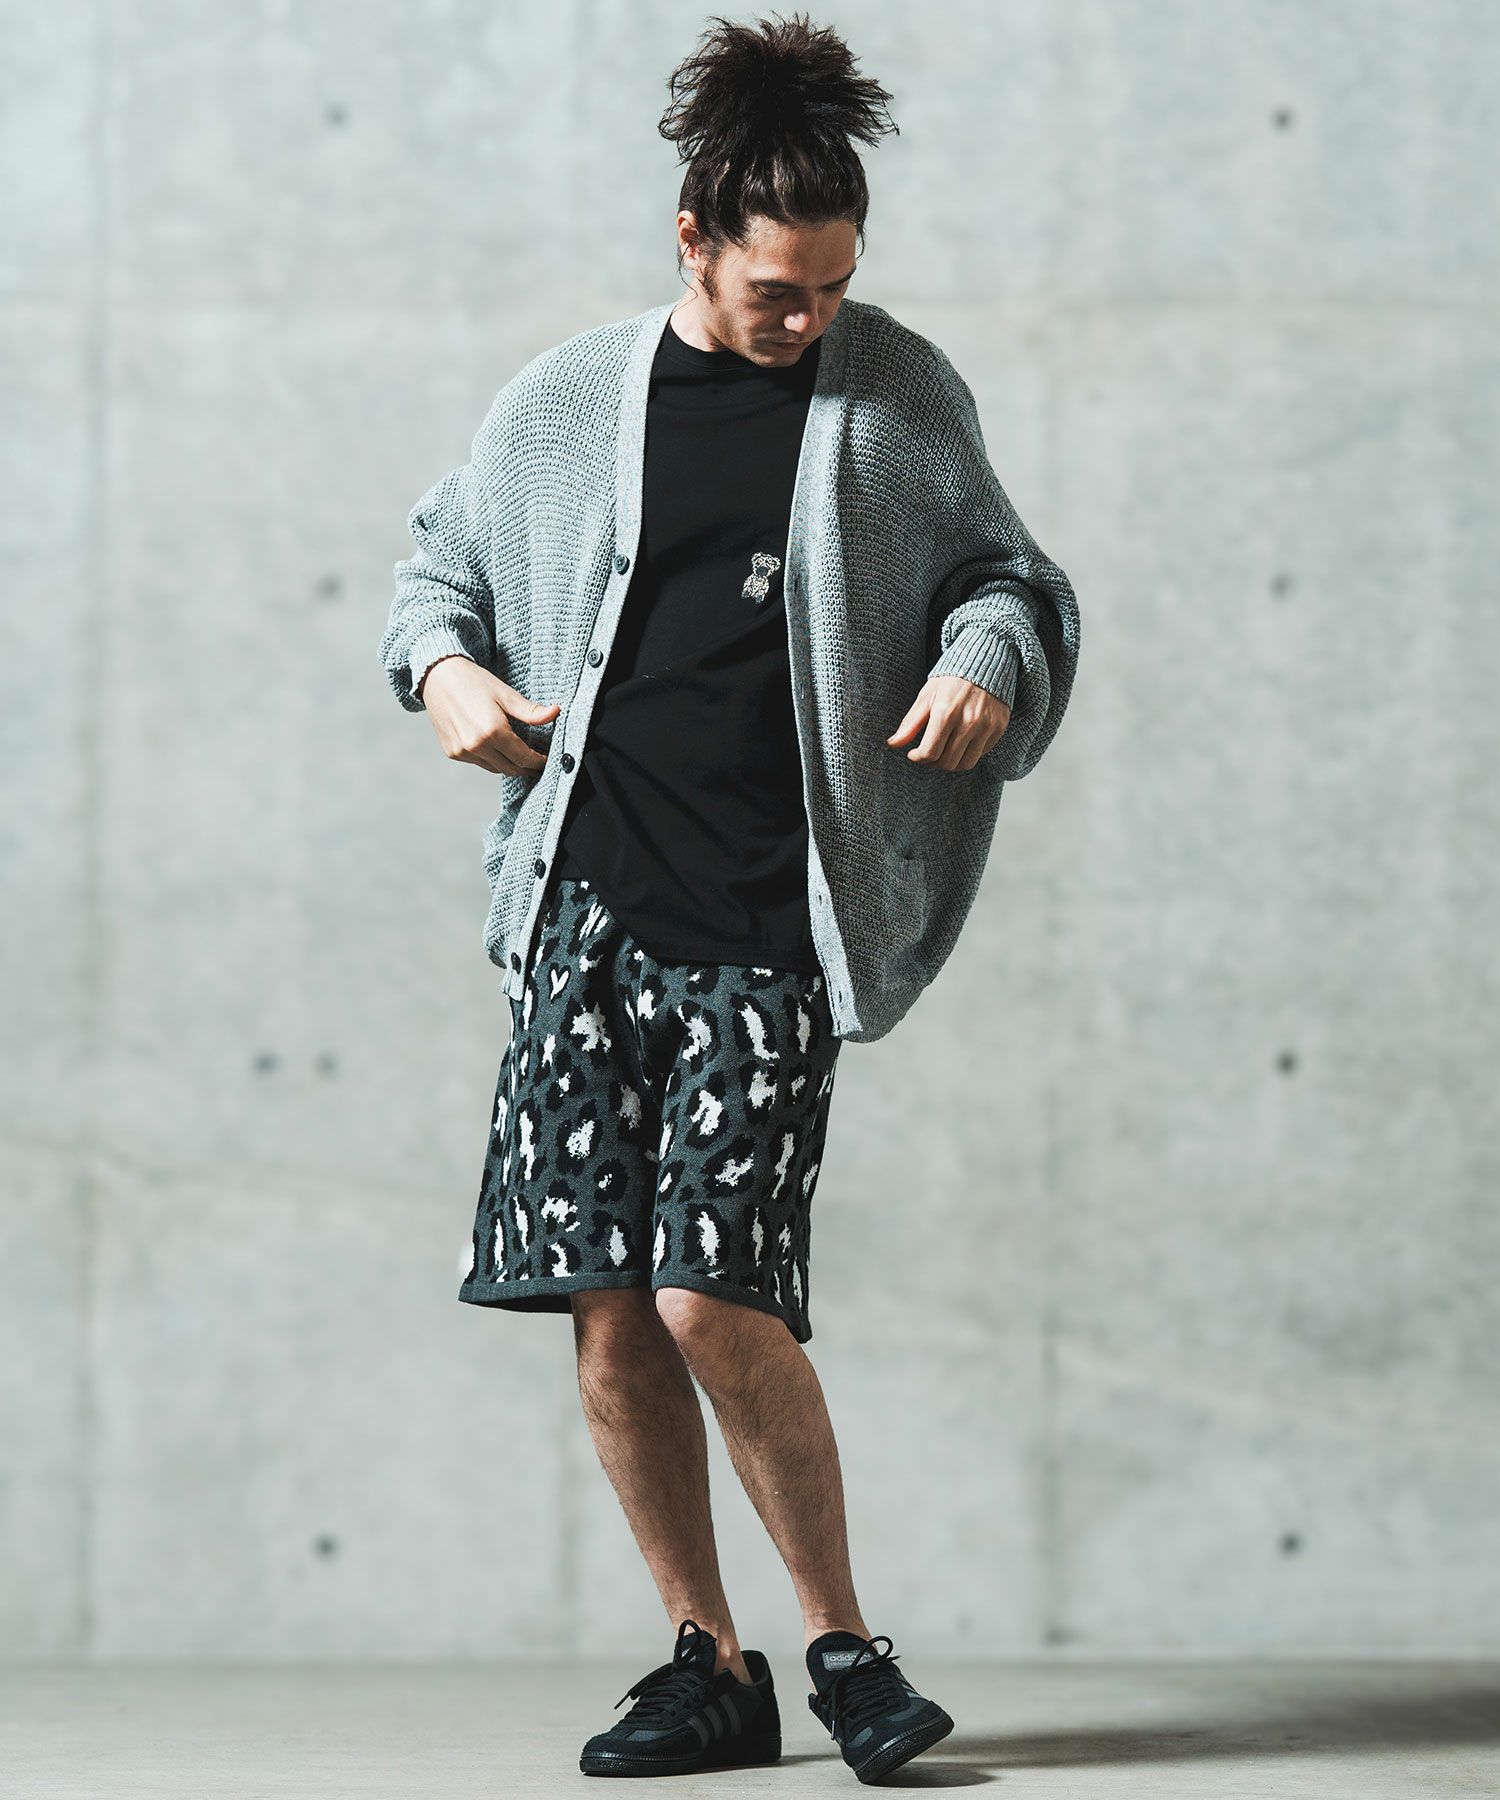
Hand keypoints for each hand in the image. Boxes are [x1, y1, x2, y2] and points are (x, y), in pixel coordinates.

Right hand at [419, 655, 559, 777]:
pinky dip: (491, 760)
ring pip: (495, 769)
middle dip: (527, 768)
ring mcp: (462, 751)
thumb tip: (556, 712)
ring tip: (520, 757)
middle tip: (538, 763)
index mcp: (492, 731)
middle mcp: (475, 745)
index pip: (523, 758)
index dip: (538, 762)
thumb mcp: (506, 694)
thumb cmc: (473, 682)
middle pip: (511, 768)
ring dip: (509, 765)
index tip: (547, 760)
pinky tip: (497, 749)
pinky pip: (479, 763)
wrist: (438, 677)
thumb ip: (531, 711)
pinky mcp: (452, 753)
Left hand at [887, 675, 1010, 772]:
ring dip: (951, 763)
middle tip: (928, 753)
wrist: (985, 662)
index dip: (918, 758)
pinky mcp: (999, 728)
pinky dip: (968, 754)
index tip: (914, 754)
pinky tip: (961, 742)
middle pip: (947, 762)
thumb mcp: (926, 697)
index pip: (930, 752)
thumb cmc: (951, 679)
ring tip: (944, 751)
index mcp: (946, 712)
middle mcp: (969, 721)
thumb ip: (910, 723)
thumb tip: (893, 744)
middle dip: (933, 762)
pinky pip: (981, 754)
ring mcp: (986, 726)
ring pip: (966, 764)